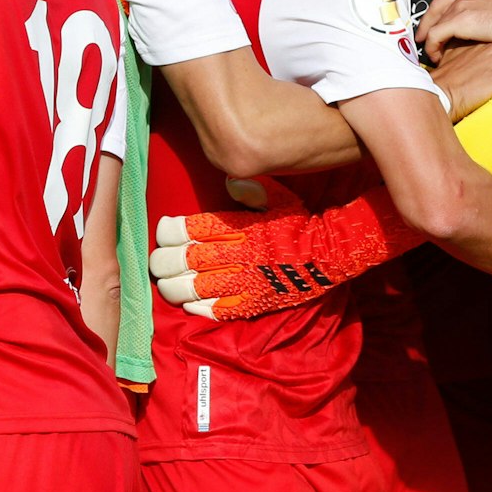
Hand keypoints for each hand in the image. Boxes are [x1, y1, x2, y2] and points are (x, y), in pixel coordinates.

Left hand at [151, 178, 421, 319]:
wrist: (333, 253)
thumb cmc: (302, 223)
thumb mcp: (281, 198)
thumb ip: (253, 190)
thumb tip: (228, 180)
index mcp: (242, 227)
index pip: (193, 229)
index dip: (171, 232)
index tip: (164, 230)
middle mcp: (239, 254)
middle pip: (187, 260)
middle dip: (165, 261)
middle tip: (157, 261)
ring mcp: (246, 281)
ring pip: (195, 288)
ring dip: (175, 288)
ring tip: (166, 284)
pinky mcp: (254, 302)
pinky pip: (219, 310)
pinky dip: (199, 309)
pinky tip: (189, 304)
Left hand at [419, 0, 491, 62]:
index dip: (440, 12)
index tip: (436, 24)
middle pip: (437, 7)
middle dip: (428, 23)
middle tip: (421, 38)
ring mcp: (461, 4)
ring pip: (434, 21)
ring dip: (429, 37)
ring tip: (429, 52)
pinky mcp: (458, 20)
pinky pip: (435, 35)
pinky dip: (432, 46)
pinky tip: (436, 57)